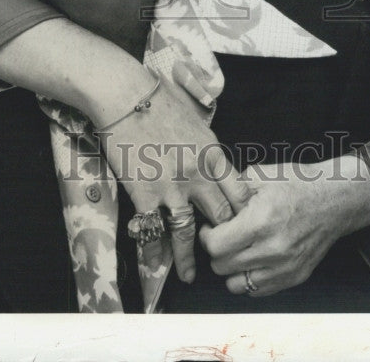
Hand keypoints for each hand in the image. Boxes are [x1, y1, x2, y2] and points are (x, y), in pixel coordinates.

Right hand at [95, 75, 251, 282]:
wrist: (124, 95)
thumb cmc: (159, 100)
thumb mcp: (197, 120)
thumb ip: (209, 147)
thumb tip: (218, 165)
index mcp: (213, 153)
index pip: (239, 193)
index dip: (244, 214)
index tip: (245, 228)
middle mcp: (196, 174)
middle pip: (220, 216)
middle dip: (224, 238)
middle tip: (224, 254)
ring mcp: (170, 187)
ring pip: (187, 232)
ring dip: (190, 257)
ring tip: (191, 275)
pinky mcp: (143, 194)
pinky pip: (152, 231)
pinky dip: (154, 252)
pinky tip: (157, 266)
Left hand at [200, 156, 369, 296]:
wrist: (334, 200)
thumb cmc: (298, 184)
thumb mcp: (261, 175)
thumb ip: (231, 189)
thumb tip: (210, 199)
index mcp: (260, 221)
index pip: (215, 245)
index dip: (207, 235)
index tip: (211, 227)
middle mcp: (272, 249)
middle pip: (221, 266)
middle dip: (216, 250)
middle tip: (224, 235)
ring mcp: (284, 268)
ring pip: (236, 284)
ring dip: (230, 268)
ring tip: (238, 249)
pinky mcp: (294, 278)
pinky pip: (257, 290)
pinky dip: (249, 278)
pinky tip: (253, 259)